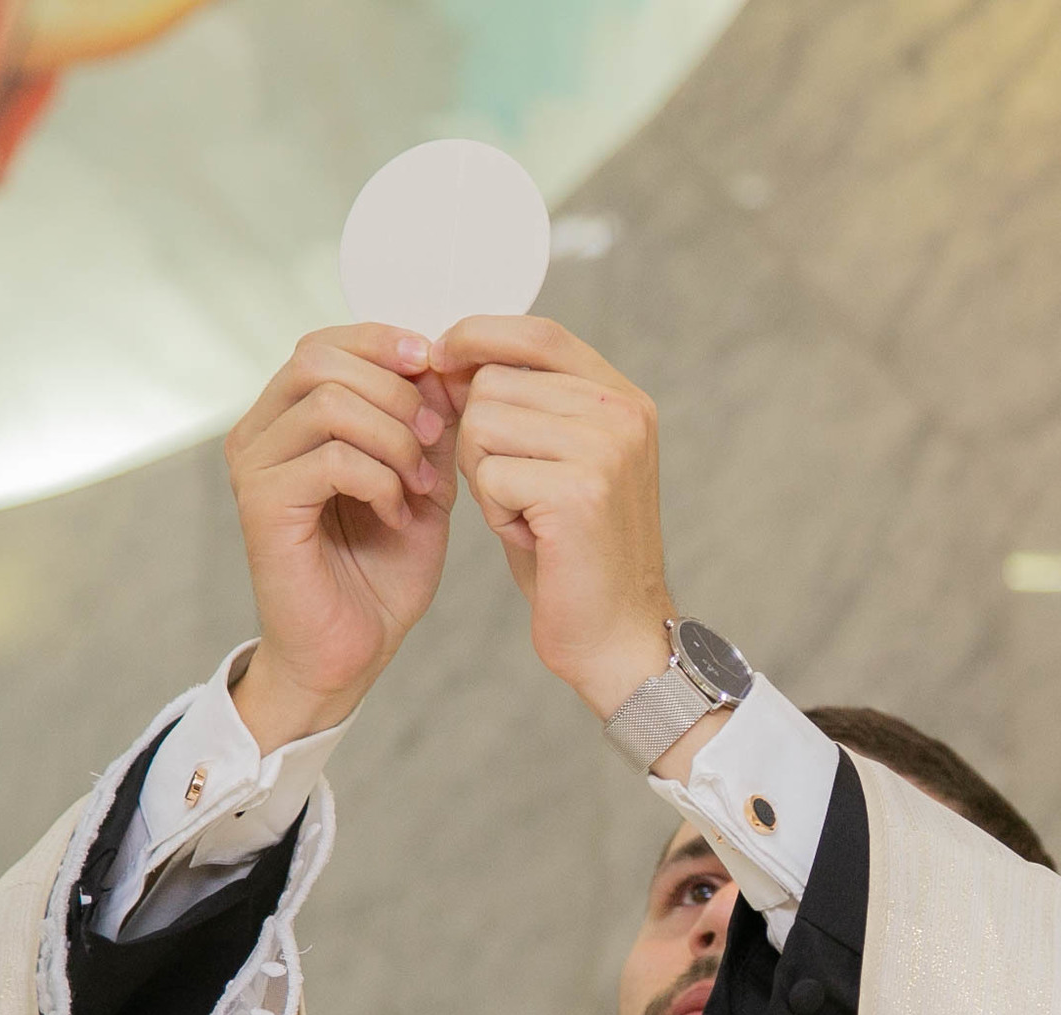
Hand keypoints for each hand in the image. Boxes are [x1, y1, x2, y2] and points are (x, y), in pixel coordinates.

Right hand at [224, 325, 458, 752]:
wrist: (350, 653)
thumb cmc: (379, 574)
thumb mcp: (420, 483)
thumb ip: (427, 424)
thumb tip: (445, 364)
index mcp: (289, 419)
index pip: (326, 342)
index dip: (386, 344)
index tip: (438, 374)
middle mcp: (260, 434)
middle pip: (322, 359)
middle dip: (397, 393)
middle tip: (435, 442)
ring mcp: (254, 467)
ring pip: (330, 404)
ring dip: (394, 440)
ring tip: (419, 488)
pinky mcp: (263, 506)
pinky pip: (332, 458)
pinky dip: (380, 482)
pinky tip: (396, 516)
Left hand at [432, 316, 674, 717]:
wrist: (615, 635)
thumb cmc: (573, 554)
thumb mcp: (553, 463)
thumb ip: (520, 408)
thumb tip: (446, 358)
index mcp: (621, 397)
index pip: (537, 332)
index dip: (479, 336)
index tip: (439, 359)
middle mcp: (621, 412)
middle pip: (494, 381)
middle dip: (479, 438)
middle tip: (516, 491)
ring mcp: (605, 448)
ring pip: (483, 425)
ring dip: (486, 477)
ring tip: (527, 515)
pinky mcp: (579, 490)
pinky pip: (489, 475)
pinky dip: (494, 512)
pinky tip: (531, 537)